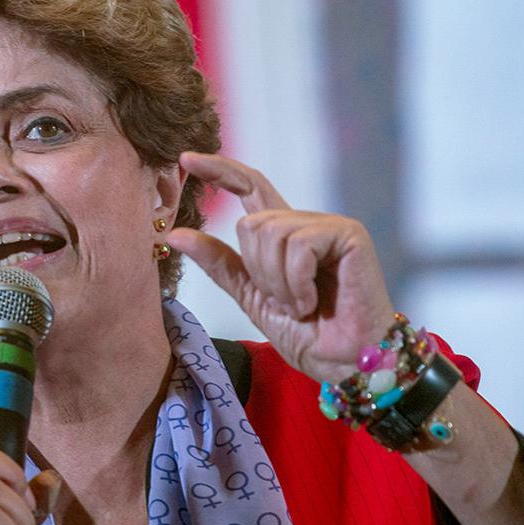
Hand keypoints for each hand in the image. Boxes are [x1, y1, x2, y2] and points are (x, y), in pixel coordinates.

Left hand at [166, 152, 394, 383]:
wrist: (344, 364)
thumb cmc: (308, 336)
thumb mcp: (251, 296)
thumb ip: (218, 263)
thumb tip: (175, 234)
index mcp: (283, 236)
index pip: (249, 188)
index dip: (219, 171)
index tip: (186, 160)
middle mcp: (305, 224)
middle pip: (251, 222)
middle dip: (258, 271)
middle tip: (286, 303)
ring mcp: (329, 226)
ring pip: (270, 232)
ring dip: (277, 282)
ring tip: (302, 305)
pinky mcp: (348, 234)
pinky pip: (298, 245)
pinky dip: (296, 282)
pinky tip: (314, 302)